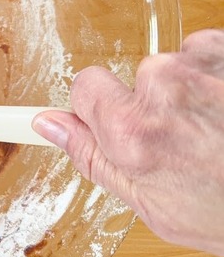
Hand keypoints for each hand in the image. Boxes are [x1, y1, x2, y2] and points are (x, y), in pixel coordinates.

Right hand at [33, 29, 223, 255]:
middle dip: (156, 103)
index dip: (102, 107)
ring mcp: (207, 64)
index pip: (85, 85)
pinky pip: (212, 52)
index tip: (113, 114)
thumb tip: (49, 125)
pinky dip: (221, 74)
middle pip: (138, 76)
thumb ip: (92, 157)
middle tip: (191, 140)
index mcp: (134, 131)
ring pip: (179, 64)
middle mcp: (166, 87)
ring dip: (195, 88)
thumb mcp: (152, 205)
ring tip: (223, 126)